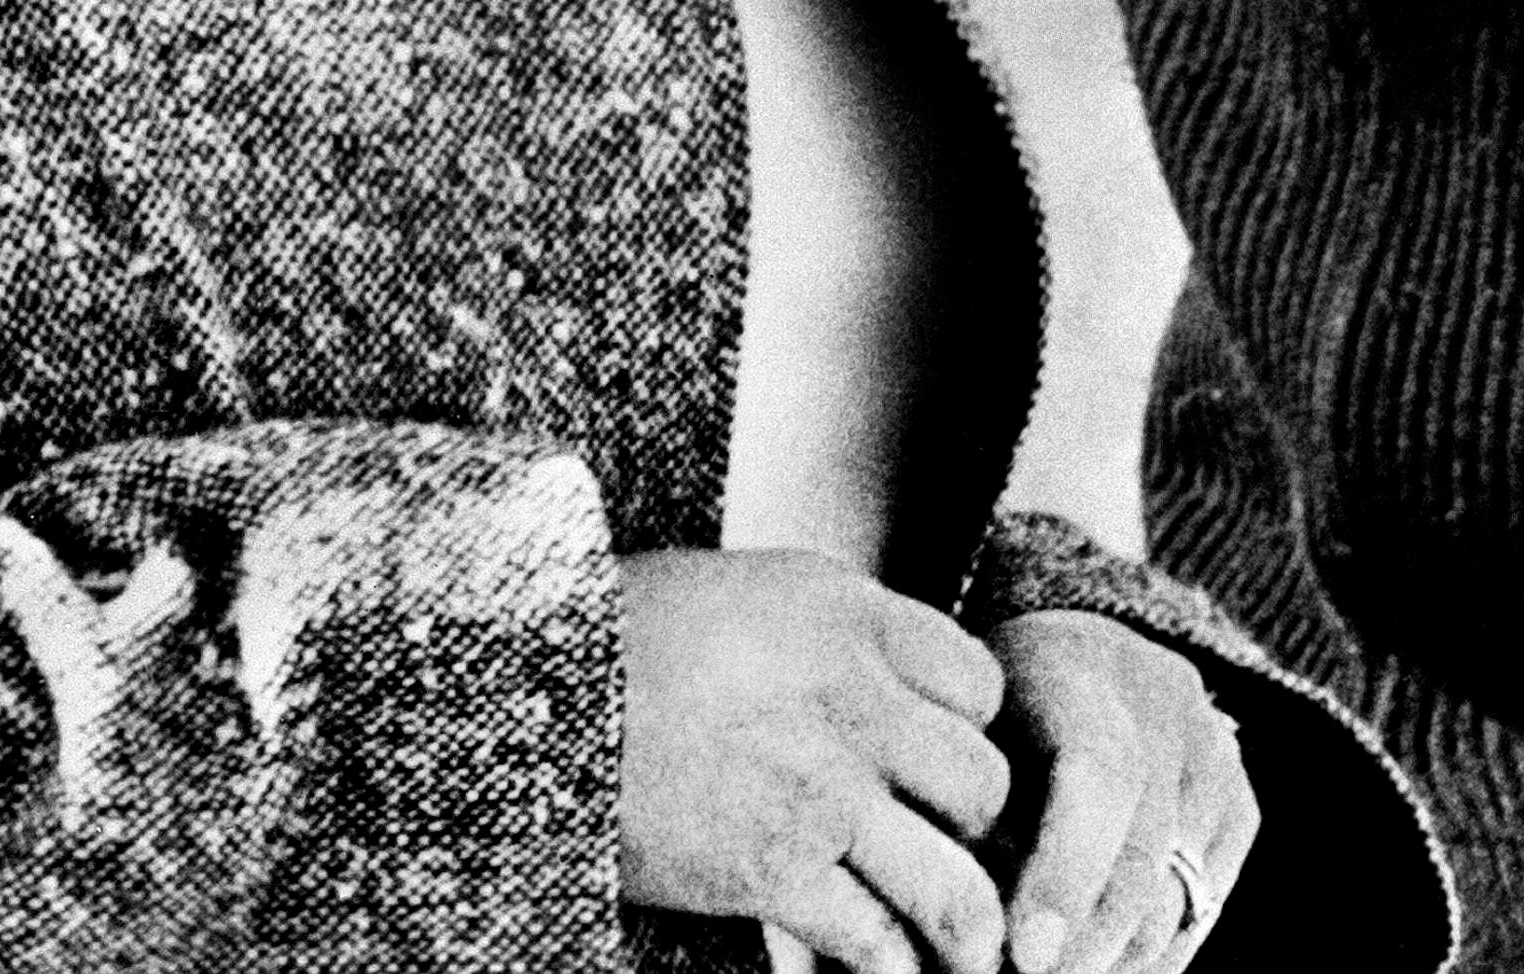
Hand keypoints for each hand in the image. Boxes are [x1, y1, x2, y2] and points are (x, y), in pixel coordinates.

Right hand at [613, 547, 1014, 973]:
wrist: (542, 690)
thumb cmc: (636, 631)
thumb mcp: (762, 588)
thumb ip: (844, 628)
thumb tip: (899, 679)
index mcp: (853, 615)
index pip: (980, 685)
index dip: (973, 730)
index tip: (948, 758)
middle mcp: (855, 700)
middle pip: (981, 782)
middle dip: (976, 826)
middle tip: (955, 849)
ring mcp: (821, 792)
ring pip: (951, 880)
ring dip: (967, 925)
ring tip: (972, 950)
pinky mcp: (772, 871)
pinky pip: (872, 941)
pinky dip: (891, 968)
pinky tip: (893, 971)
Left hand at [987, 610, 1258, 971]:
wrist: (1059, 664)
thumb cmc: (976, 716)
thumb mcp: (951, 738)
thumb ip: (964, 817)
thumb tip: (972, 926)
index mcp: (1073, 662)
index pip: (1098, 771)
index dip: (1066, 873)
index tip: (1025, 955)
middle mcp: (1159, 692)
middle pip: (1143, 846)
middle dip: (1085, 940)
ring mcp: (1210, 743)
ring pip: (1178, 889)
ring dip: (1116, 955)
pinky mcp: (1236, 797)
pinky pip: (1206, 900)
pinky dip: (1157, 953)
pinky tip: (1103, 966)